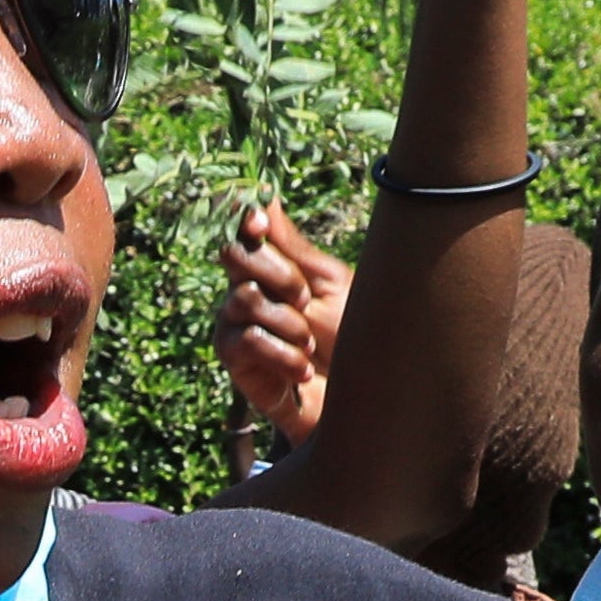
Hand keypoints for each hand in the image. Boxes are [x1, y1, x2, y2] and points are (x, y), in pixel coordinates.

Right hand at [213, 201, 346, 442]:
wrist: (363, 403)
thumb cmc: (355, 341)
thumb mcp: (332, 286)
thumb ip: (294, 247)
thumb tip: (266, 197)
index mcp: (273, 269)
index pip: (244, 234)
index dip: (245, 223)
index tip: (258, 222)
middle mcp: (249, 293)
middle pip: (237, 259)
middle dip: (280, 277)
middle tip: (307, 301)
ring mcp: (238, 328)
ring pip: (243, 300)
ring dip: (288, 323)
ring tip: (312, 347)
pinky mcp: (236, 365)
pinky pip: (244, 340)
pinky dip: (282, 355)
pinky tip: (303, 373)